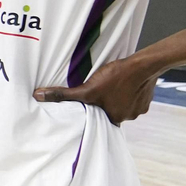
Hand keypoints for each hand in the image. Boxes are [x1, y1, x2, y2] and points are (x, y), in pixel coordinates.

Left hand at [34, 54, 158, 123]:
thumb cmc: (116, 78)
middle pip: (111, 111)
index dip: (94, 113)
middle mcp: (128, 116)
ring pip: (123, 103)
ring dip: (117, 96)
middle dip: (105, 103)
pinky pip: (135, 96)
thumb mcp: (87, 88)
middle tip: (99, 93)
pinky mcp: (147, 97)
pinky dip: (129, 90)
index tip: (90, 107)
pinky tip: (124, 83)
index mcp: (114, 118)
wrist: (144, 65)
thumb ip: (63, 95)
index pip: (100, 120)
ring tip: (111, 86)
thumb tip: (38, 96)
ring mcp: (140, 108)